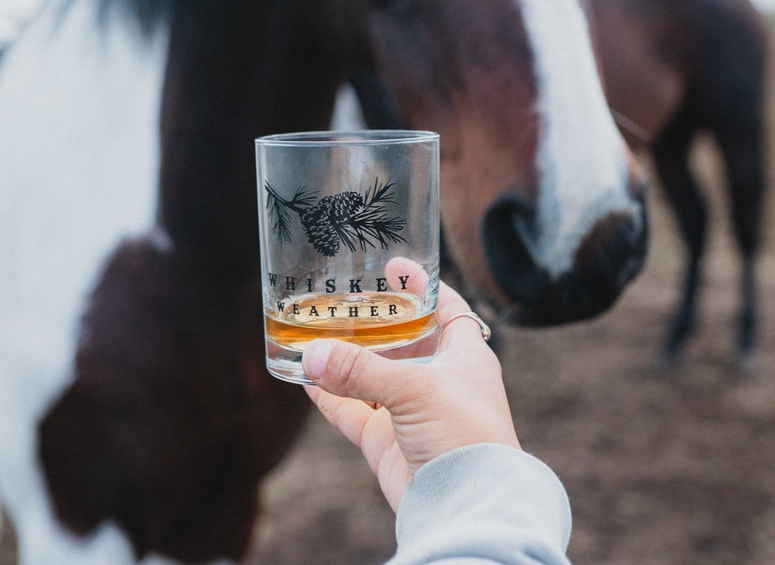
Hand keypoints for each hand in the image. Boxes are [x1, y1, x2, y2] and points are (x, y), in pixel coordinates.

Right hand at [303, 280, 519, 512]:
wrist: (469, 508)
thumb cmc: (466, 436)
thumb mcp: (417, 389)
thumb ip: (361, 371)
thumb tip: (311, 356)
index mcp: (464, 355)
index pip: (446, 308)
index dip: (421, 287)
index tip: (393, 266)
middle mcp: (439, 380)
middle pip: (403, 340)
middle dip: (373, 321)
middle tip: (342, 298)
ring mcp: (412, 412)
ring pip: (372, 375)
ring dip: (346, 358)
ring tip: (314, 332)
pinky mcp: (388, 442)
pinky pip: (352, 410)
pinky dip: (329, 395)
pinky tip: (305, 376)